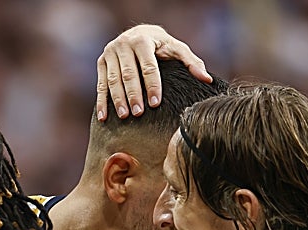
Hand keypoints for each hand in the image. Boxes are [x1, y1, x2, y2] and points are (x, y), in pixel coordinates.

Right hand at [95, 24, 210, 120]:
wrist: (137, 33)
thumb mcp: (176, 48)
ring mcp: (109, 53)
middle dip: (133, 94)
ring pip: (113, 80)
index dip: (152, 85)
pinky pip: (100, 84)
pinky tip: (103, 117)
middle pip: (128, 74)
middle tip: (139, 113)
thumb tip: (207, 79)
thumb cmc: (160, 45)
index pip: (148, 66)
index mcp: (142, 40)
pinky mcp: (101, 62)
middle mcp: (123, 44)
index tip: (155, 103)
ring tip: (125, 116)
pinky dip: (102, 102)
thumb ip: (192, 62)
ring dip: (118, 100)